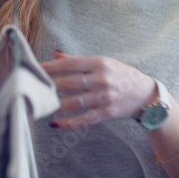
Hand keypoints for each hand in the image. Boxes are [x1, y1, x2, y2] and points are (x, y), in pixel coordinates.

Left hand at [41, 51, 157, 128]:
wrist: (145, 95)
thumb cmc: (121, 75)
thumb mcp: (103, 62)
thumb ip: (78, 59)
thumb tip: (55, 54)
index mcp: (100, 63)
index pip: (70, 64)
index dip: (51, 66)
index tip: (35, 68)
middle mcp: (102, 79)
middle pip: (69, 82)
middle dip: (49, 85)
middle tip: (32, 88)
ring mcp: (104, 97)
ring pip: (75, 102)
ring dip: (56, 105)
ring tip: (41, 105)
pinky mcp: (106, 113)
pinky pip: (84, 119)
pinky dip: (68, 123)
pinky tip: (55, 123)